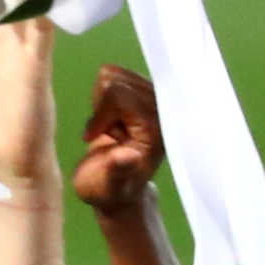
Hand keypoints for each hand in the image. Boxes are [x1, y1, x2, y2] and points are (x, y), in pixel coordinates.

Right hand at [71, 64, 163, 213]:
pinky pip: (113, 74)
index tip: (101, 141)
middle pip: (114, 79)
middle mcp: (164, 108)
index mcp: (157, 127)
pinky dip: (105, 96)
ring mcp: (157, 97)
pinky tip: (114, 121)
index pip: (116, 93)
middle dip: (103, 108)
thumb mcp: (108, 186)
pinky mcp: (146, 91)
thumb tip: (127, 156)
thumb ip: (117, 171)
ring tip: (113, 129)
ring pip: (112, 74)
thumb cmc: (109, 190)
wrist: (116, 188)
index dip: (100, 116)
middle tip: (111, 136)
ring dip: (104, 103)